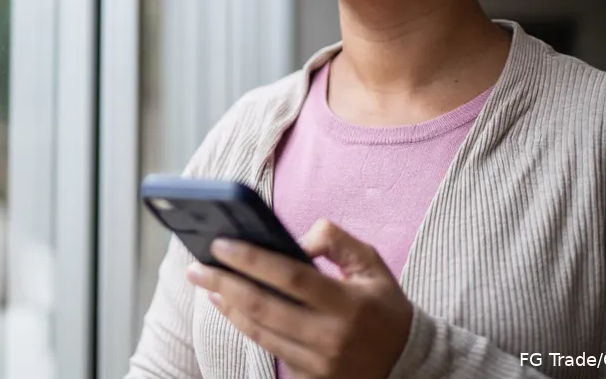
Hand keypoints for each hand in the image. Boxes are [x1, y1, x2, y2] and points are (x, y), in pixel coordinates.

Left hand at [185, 220, 412, 378]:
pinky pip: (270, 351)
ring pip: (260, 332)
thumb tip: (297, 240)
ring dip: (227, 306)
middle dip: (224, 283)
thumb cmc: (385, 307)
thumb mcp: (372, 264)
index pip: (290, 277)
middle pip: (264, 307)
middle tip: (197, 266)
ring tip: (207, 284)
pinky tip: (229, 307)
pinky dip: (246, 327)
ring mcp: (320, 365)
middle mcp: (332, 338)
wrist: (408, 363)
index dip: (251, 259)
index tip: (221, 244)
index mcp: (349, 304)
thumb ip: (336, 241)